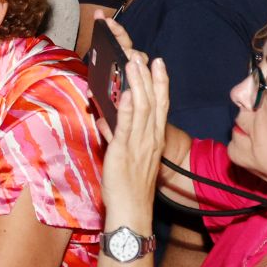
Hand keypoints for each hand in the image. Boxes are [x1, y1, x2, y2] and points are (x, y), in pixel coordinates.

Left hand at [98, 20, 167, 215]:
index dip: (161, 82)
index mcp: (154, 138)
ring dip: (138, 84)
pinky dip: (126, 108)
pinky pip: (126, 126)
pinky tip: (126, 92)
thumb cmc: (128, 186)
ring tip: (134, 64)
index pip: (161, 105)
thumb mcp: (126, 156)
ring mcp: (138, 144)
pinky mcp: (124, 151)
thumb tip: (105, 119)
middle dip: (149, 76)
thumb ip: (116, 135)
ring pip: (142, 108)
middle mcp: (150, 138)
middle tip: (145, 56)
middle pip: (154, 101)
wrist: (132, 210)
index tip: (159, 63)